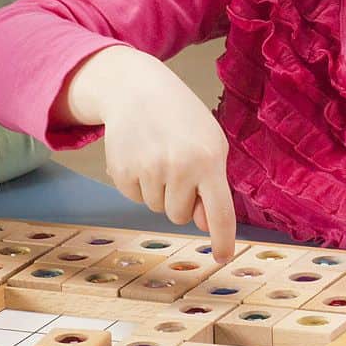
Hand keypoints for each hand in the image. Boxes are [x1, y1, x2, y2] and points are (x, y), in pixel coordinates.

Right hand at [62, 46, 237, 262]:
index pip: (220, 212)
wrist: (137, 89)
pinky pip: (134, 198)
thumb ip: (212, 184)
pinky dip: (138, 183)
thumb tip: (202, 224)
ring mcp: (148, 170)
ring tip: (158, 155)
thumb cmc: (181, 118)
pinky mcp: (122, 171)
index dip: (222, 239)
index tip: (222, 257)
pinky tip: (140, 155)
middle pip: (180, 216)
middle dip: (179, 199)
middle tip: (176, 165)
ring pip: (156, 208)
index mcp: (209, 160)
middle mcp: (179, 168)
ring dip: (158, 190)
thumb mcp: (210, 142)